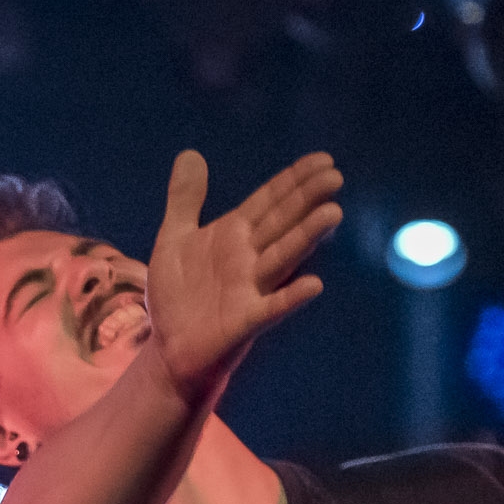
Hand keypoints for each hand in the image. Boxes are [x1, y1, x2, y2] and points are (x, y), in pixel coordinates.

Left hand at [144, 150, 342, 402]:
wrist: (168, 350)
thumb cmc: (177, 296)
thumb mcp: (173, 239)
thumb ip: (185, 199)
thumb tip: (190, 153)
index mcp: (234, 235)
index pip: (269, 201)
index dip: (294, 180)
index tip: (324, 160)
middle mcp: (248, 258)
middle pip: (282, 222)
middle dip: (306, 199)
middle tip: (335, 177)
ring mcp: (250, 289)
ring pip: (282, 257)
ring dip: (305, 236)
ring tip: (332, 213)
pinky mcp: (245, 321)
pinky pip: (272, 307)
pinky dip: (291, 297)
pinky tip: (313, 285)